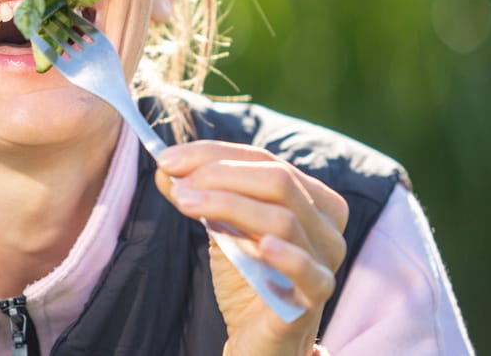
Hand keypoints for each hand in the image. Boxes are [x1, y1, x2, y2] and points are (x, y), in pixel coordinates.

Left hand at [155, 141, 348, 355]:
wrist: (259, 338)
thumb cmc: (247, 278)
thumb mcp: (222, 231)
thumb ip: (200, 197)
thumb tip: (165, 169)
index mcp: (311, 198)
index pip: (264, 160)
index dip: (215, 154)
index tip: (167, 158)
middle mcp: (326, 224)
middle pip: (278, 181)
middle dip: (219, 175)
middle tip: (176, 184)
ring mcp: (326, 260)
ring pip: (283, 219)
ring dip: (228, 205)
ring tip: (185, 204)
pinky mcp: (315, 298)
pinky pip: (309, 272)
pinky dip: (285, 256)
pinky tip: (260, 246)